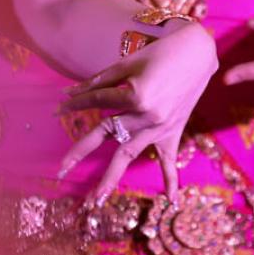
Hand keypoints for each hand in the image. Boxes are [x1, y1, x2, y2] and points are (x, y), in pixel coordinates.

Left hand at [58, 21, 218, 203]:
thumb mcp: (127, 64)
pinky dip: (172, 179)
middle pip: (107, 135)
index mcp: (134, 95)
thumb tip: (70, 93)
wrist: (198, 53)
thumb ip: (98, 82)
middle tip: (61, 170)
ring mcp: (161, 127)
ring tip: (96, 199)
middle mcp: (146, 116)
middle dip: (81, 151)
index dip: (74, 104)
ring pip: (130, 154)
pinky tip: (171, 201)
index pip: (96, 102)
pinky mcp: (173, 132)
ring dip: (112, 177)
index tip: (56, 110)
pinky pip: (170, 159)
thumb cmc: (159, 53)